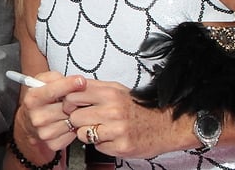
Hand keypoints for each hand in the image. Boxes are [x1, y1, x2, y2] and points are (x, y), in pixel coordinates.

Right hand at [16, 72, 86, 151]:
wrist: (28, 124)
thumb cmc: (38, 100)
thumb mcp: (41, 82)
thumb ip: (54, 77)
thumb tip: (72, 80)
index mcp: (32, 99)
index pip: (52, 91)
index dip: (68, 85)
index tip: (81, 81)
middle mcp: (37, 117)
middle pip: (66, 106)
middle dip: (75, 100)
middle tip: (76, 97)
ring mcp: (45, 132)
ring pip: (73, 120)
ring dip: (76, 113)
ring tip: (70, 109)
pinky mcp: (53, 144)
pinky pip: (73, 133)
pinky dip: (74, 126)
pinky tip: (68, 121)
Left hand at [63, 79, 179, 158]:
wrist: (166, 125)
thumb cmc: (138, 107)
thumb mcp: (117, 90)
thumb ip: (94, 88)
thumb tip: (69, 88)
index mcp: (109, 93)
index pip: (73, 95)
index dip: (69, 102)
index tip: (73, 106)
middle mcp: (113, 110)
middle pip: (74, 116)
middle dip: (76, 120)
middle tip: (85, 120)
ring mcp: (117, 130)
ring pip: (82, 133)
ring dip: (87, 133)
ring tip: (99, 129)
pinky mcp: (121, 147)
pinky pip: (96, 147)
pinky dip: (100, 144)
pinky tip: (111, 138)